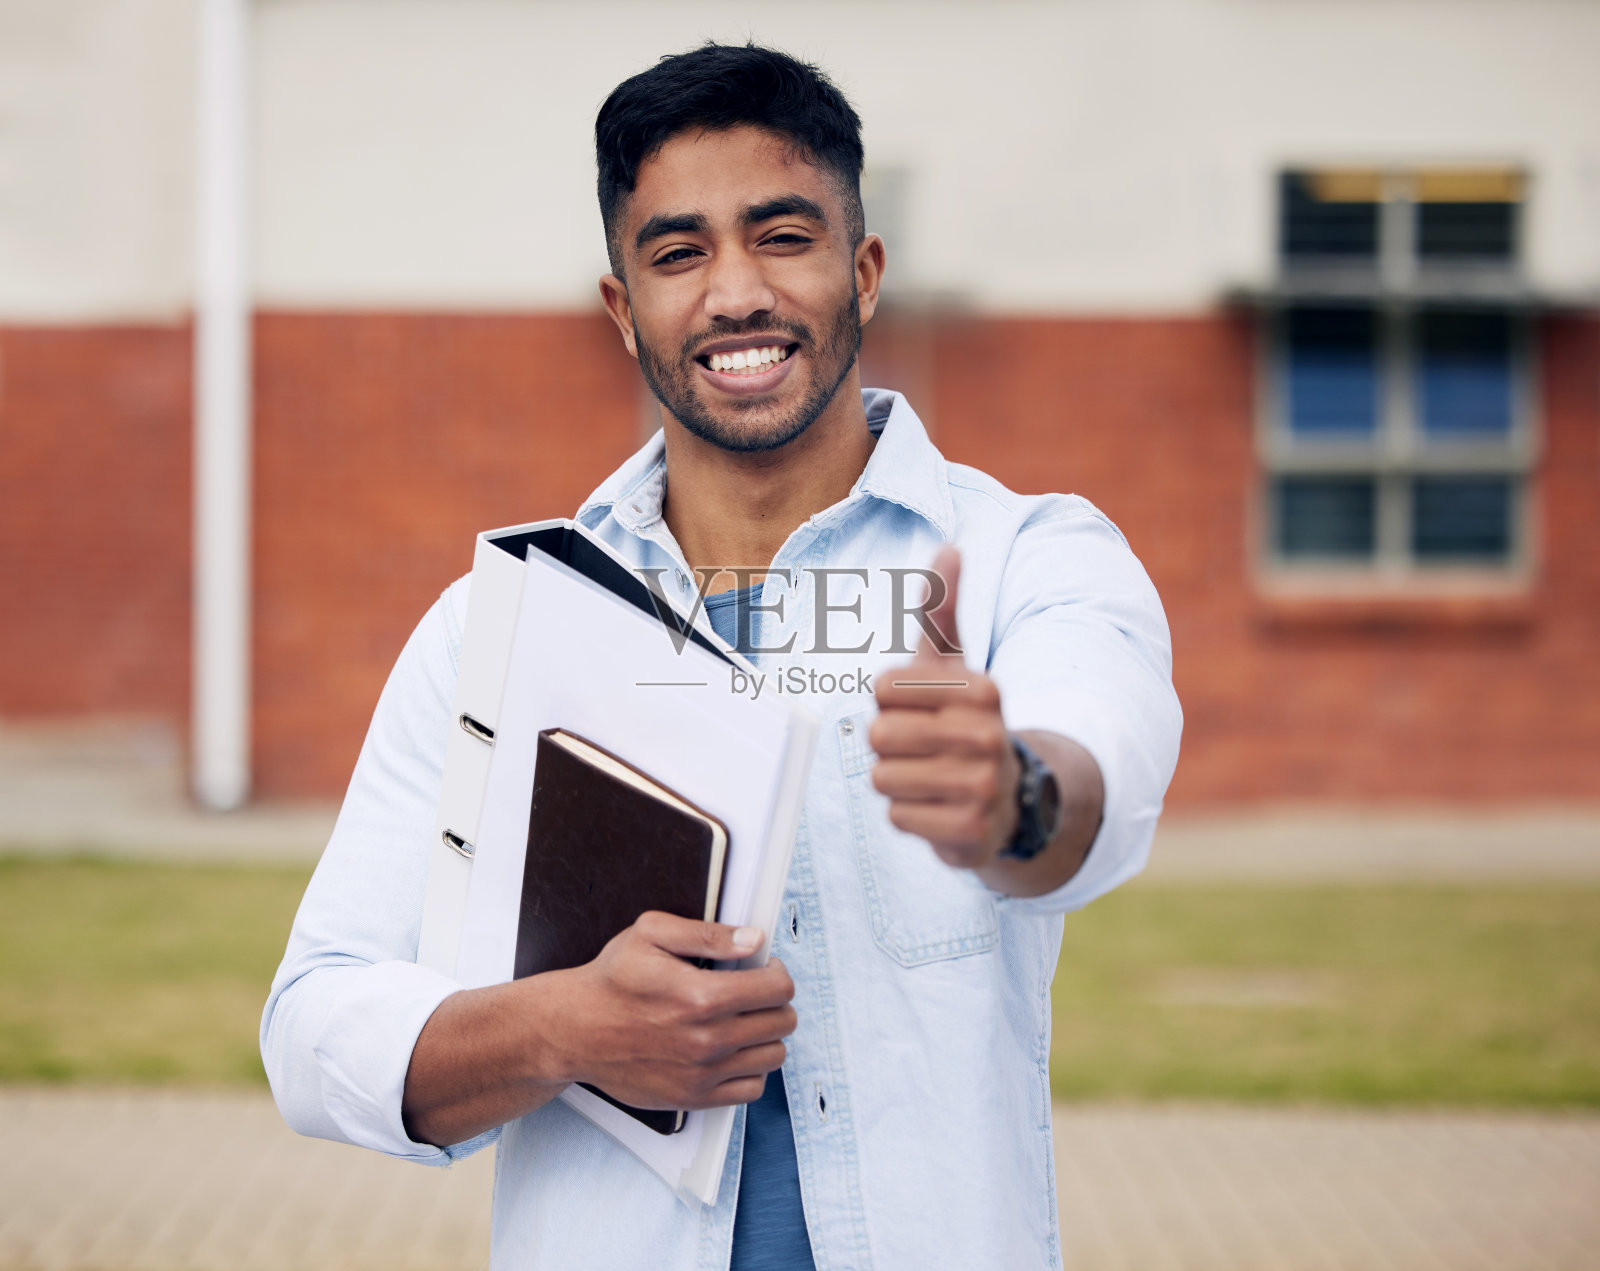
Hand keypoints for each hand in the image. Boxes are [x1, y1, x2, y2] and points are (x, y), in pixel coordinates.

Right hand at [542, 912, 795, 1111]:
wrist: (575, 1031)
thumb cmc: (611, 981)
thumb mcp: (650, 934)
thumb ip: (707, 934)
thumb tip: (753, 940)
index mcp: (702, 997)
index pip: (777, 989)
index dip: (777, 973)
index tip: (764, 969)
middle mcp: (707, 1040)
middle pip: (782, 1022)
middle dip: (775, 1001)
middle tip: (753, 992)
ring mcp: (702, 1073)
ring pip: (773, 1056)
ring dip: (766, 1035)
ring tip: (744, 1020)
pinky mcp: (694, 1097)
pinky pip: (751, 1089)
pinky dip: (751, 1069)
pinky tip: (733, 1050)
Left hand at [869, 545, 1021, 870]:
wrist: (1010, 800)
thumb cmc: (964, 722)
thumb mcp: (956, 667)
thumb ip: (944, 611)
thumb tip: (949, 547)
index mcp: (981, 689)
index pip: (883, 686)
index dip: (888, 702)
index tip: (920, 710)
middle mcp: (987, 735)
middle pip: (878, 733)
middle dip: (888, 744)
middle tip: (923, 749)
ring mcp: (983, 786)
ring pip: (883, 778)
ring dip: (897, 781)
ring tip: (931, 778)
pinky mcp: (971, 831)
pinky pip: (898, 817)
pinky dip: (909, 816)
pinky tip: (938, 808)